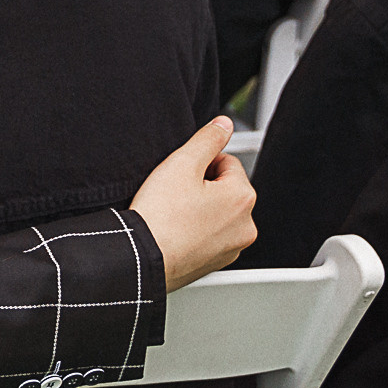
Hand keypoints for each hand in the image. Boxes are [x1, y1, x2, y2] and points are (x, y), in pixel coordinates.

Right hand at [130, 115, 256, 289]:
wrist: (142, 258)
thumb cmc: (161, 215)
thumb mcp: (182, 163)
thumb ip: (208, 138)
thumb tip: (224, 125)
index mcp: (243, 198)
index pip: (226, 161)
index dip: (199, 162)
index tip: (180, 173)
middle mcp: (245, 226)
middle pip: (225, 188)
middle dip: (203, 186)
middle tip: (175, 192)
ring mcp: (232, 248)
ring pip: (217, 213)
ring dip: (200, 208)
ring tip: (174, 212)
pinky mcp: (216, 263)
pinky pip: (209, 236)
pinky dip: (195, 230)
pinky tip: (175, 229)